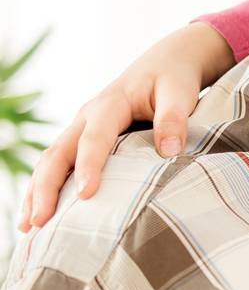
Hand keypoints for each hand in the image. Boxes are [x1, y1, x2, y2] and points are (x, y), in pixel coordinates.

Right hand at [17, 22, 235, 230]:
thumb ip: (175, 119)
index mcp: (110, 104)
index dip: (88, 166)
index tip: (85, 195)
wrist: (166, 61)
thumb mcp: (179, 92)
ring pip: (50, 161)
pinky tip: (37, 215)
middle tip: (39, 222)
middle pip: (58, 153)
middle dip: (45, 188)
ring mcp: (81, 128)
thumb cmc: (173, 78)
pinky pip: (57, 164)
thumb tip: (171, 151)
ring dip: (36, 193)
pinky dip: (44, 188)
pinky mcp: (82, 138)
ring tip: (28, 228)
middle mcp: (87, 116)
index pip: (95, 139)